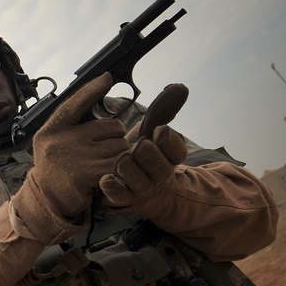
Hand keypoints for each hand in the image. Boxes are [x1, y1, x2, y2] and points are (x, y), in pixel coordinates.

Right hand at [21, 73, 128, 219]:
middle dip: (115, 138)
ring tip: (106, 165)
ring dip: (121, 155)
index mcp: (52, 130)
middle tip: (105, 152)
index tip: (107, 77)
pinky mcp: (90, 173)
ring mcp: (76, 156)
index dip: (93, 89)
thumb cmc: (54, 169)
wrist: (48, 201)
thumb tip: (97, 97)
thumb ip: (70, 125)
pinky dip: (124, 167)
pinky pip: (121, 162)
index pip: (75, 103)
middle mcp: (62, 140)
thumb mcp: (52, 142)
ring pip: (121, 145)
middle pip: (111, 126)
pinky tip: (114, 173)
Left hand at [100, 84, 188, 208]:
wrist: (135, 190)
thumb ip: (164, 112)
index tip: (159, 131)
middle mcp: (159, 176)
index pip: (177, 151)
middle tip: (138, 145)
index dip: (168, 140)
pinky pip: (117, 192)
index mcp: (170, 159)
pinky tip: (106, 177)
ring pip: (132, 172)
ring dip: (124, 163)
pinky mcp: (123, 199)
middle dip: (144, 150)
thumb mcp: (152, 133)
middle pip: (154, 161)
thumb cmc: (142, 156)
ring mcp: (141, 189)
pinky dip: (111, 183)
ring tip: (121, 159)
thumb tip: (179, 87)